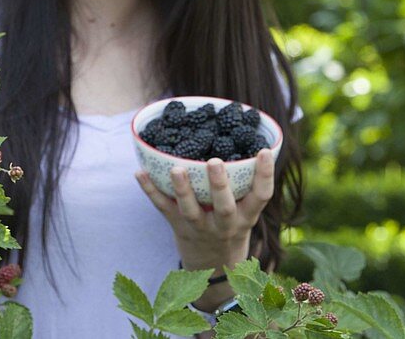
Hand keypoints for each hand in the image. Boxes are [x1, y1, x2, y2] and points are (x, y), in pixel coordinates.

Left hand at [135, 150, 275, 271]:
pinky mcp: (177, 226)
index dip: (265, 175)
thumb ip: (244, 186)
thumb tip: (244, 139)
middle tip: (215, 162)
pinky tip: (140, 173)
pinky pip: (163, 207)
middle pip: (224, 208)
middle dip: (219, 186)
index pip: (261, 196)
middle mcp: (225, 225)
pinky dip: (150, 190)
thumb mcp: (245, 212)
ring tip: (176, 169)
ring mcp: (199, 227)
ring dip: (182, 190)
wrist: (212, 266)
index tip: (264, 151)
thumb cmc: (230, 226)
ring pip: (191, 211)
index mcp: (246, 217)